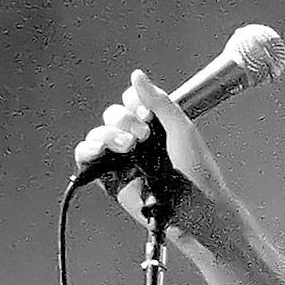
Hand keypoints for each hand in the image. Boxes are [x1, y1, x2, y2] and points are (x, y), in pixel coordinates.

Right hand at [73, 72, 225, 229]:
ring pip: (98, 133)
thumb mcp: (182, 129)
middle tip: (143, 135)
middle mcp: (137, 140)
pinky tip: (103, 150)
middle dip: (124, 120)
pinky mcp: (109, 177)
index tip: (148, 115)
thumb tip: (137, 76)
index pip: (131, 100)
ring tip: (128, 146)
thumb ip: (159, 101)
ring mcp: (122, 159)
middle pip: (113, 115)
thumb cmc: (198, 173)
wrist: (195, 208)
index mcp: (156, 125)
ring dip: (108, 134)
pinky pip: (86, 156)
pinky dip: (88, 149)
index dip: (135, 102)